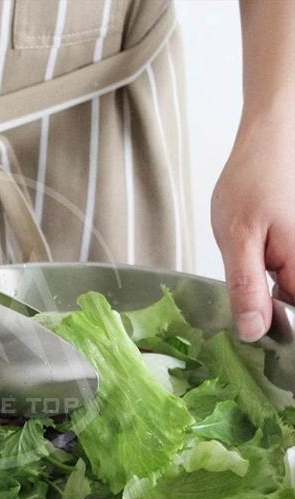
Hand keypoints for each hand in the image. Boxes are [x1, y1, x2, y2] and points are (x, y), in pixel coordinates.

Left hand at [211, 104, 294, 341]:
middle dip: (266, 301)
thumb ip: (246, 287)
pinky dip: (269, 268)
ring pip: (287, 289)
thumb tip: (253, 331)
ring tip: (253, 247)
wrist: (272, 138)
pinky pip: (287, 272)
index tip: (250, 322)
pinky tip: (259, 246)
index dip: (271, 327)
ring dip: (265, 283)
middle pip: (291, 304)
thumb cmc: (255, 180)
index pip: (294, 320)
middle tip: (248, 265)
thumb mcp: (237, 237)